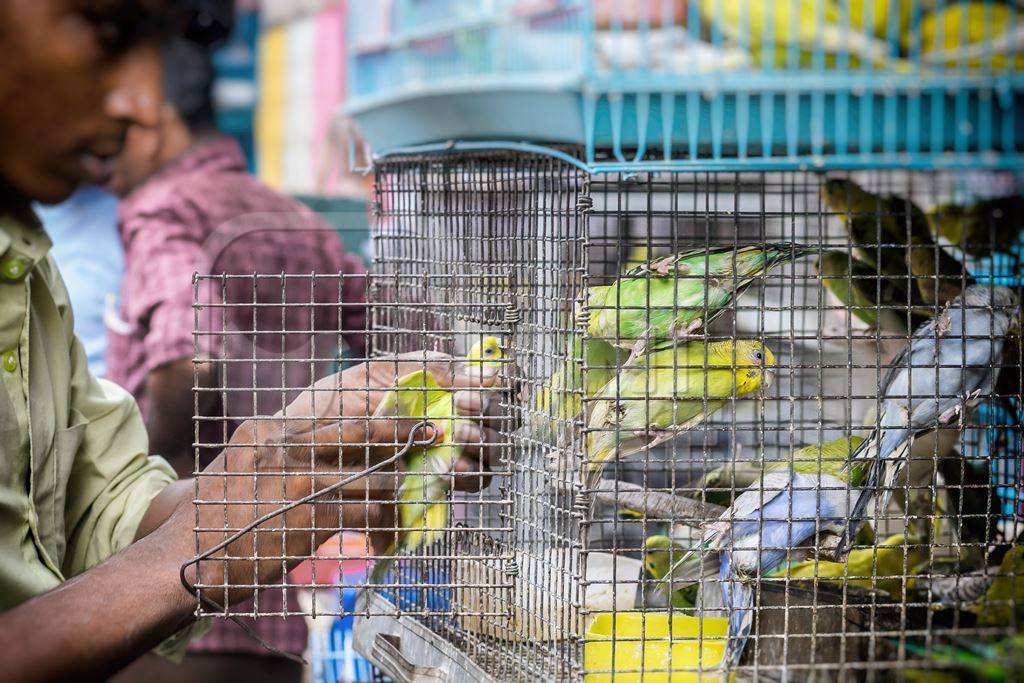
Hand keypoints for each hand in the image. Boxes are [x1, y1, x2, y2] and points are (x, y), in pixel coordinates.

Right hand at [188, 351, 509, 602]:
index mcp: (270, 430)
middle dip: (403, 431)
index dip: (377, 411)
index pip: (336, 411)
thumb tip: (321, 443)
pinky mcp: (311, 520)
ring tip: (406, 496)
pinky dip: (384, 525)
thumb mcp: (241, 463)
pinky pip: (366, 517)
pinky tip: (391, 531)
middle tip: (431, 431)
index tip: (405, 411)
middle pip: (362, 432)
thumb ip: (280, 448)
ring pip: (371, 478)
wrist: (184, 560)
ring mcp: (300, 483)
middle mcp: (287, 448)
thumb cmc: (213, 517)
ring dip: (395, 490)